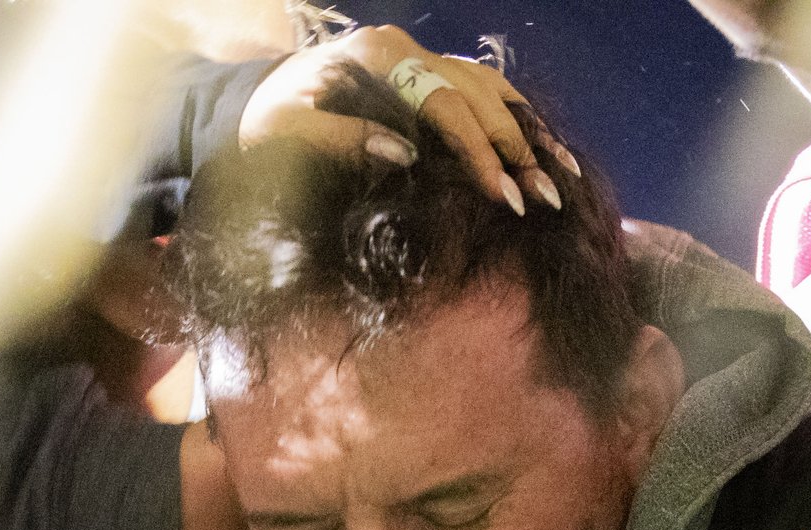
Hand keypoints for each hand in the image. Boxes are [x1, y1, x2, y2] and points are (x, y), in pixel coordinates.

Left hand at [238, 26, 575, 215]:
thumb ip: (343, 142)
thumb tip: (405, 155)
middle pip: (478, 96)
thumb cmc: (266, 124)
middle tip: (545, 198)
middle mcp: (406, 49)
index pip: (445, 105)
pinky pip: (482, 86)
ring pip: (489, 88)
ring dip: (526, 133)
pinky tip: (543, 146)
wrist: (252, 100)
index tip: (503, 196)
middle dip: (515, 150)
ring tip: (558, 177)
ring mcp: (419, 55)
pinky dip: (514, 115)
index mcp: (377, 58)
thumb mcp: (289, 135)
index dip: (478, 152)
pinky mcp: (425, 69)